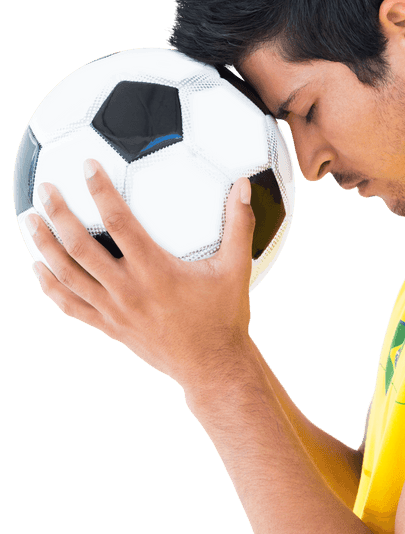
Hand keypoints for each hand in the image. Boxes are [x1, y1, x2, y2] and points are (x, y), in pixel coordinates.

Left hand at [29, 159, 255, 390]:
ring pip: (68, 276)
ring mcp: (115, 311)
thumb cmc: (225, 317)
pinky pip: (72, 305)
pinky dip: (51, 287)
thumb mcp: (236, 269)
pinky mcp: (110, 327)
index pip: (119, 222)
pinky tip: (39, 269)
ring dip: (45, 247)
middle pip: (81, 247)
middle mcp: (128, 290)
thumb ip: (239, 225)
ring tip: (30, 221)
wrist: (212, 367)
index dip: (100, 191)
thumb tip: (245, 186)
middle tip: (45, 188)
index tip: (87, 166)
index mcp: (155, 271)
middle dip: (58, 214)